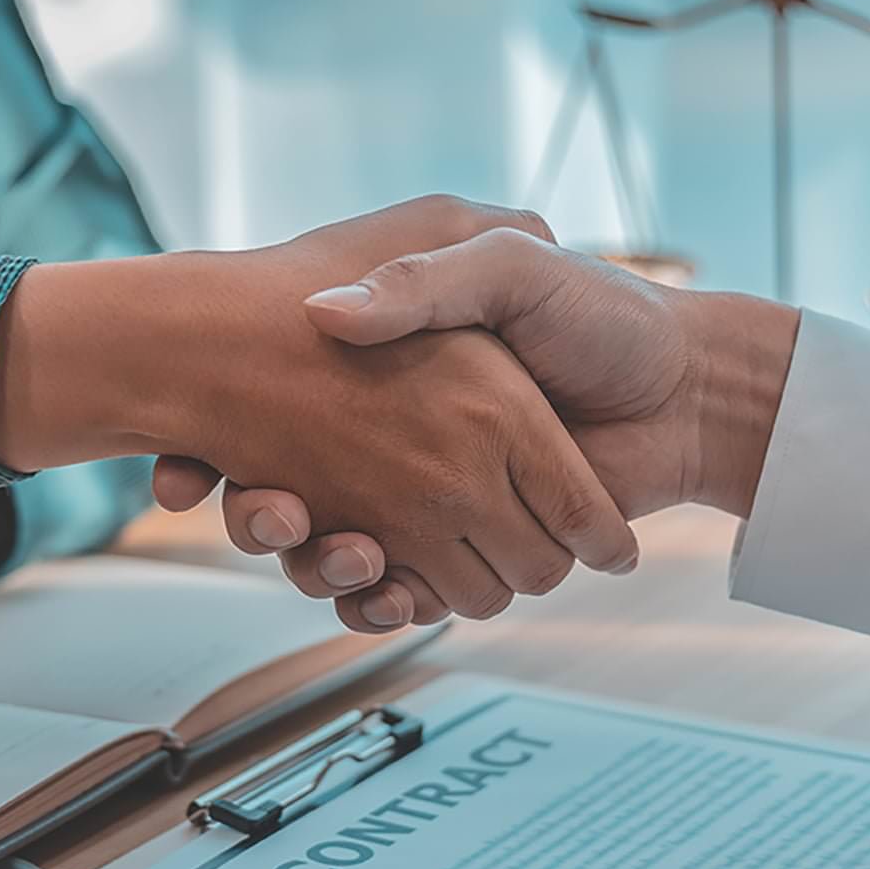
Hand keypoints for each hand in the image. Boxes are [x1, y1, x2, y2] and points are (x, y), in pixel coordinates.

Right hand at [0, 196, 639, 620]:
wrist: (687, 392)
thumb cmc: (600, 318)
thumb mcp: (507, 265)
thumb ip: (423, 282)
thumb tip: (328, 315)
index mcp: (393, 377)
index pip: (280, 414)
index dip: (221, 443)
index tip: (181, 462)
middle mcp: (397, 444)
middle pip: (291, 497)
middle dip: (255, 511)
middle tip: (241, 500)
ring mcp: (426, 504)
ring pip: (334, 554)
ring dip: (314, 561)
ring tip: (317, 539)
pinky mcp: (463, 556)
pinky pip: (394, 595)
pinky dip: (376, 603)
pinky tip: (376, 587)